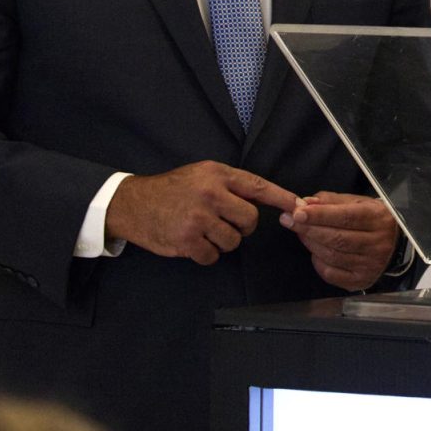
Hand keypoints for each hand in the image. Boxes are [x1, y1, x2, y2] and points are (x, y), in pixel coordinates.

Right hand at [105, 160, 302, 264]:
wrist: (131, 203)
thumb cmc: (172, 189)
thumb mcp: (202, 175)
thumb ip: (231, 185)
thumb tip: (266, 201)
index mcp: (217, 175)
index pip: (258, 186)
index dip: (282, 198)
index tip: (300, 206)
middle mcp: (210, 194)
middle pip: (250, 220)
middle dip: (242, 226)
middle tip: (224, 222)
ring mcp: (198, 218)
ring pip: (233, 241)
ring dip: (223, 241)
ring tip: (204, 230)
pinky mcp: (186, 240)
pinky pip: (213, 256)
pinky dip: (206, 254)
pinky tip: (194, 242)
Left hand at [281, 191, 399, 291]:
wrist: (396, 245)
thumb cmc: (372, 220)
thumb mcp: (358, 203)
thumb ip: (331, 201)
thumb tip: (305, 203)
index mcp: (378, 219)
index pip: (346, 217)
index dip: (320, 215)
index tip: (298, 212)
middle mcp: (377, 243)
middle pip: (337, 238)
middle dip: (309, 228)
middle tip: (290, 220)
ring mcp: (370, 264)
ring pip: (332, 255)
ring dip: (311, 243)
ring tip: (301, 232)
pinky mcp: (361, 280)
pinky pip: (331, 273)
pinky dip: (318, 262)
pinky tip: (316, 252)